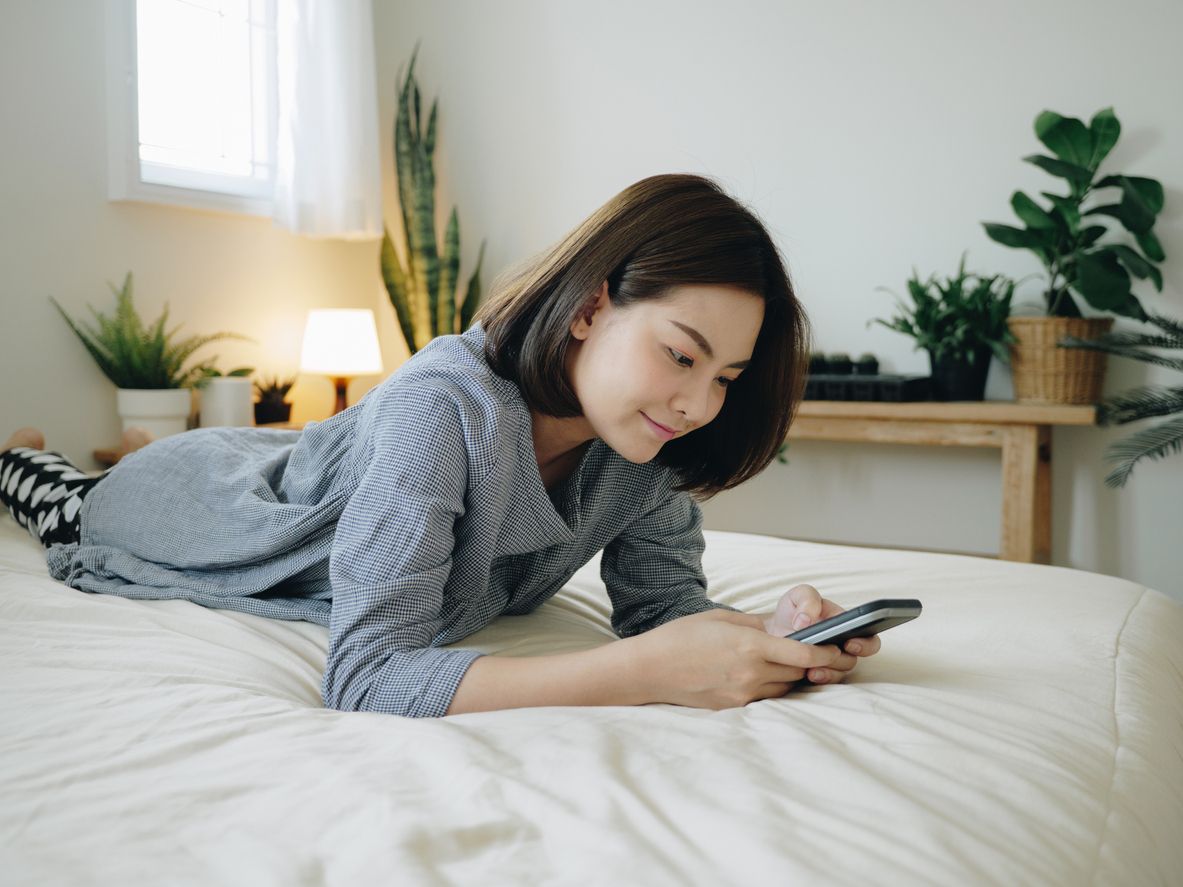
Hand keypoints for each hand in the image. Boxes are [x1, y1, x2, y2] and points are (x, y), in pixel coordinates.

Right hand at [627, 609, 853, 709]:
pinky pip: (764, 698)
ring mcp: (742, 694)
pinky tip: (760, 675)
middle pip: (798, 673)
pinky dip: (770, 687)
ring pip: (784, 688)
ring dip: (790, 677)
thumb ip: (757, 625)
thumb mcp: (721, 619)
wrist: (649, 669)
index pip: (804, 655)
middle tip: (815, 653)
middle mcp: (750, 673)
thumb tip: (784, 628)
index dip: (827, 653)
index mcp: (750, 646)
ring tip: (784, 663)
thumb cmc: (681, 637)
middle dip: (810, 663)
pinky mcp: (732, 708)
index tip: (838, 648)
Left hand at [760, 584, 880, 684]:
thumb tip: (805, 620)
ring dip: (828, 670)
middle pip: (854, 659)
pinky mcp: (817, 674)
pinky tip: (808, 673)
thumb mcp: (799, 595)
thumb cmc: (792, 610)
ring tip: (813, 668)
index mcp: (846, 627)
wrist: (772, 629)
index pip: (869, 639)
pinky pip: (824, 682)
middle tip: (832, 656)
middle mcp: (842, 647)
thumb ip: (807, 599)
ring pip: (839, 673)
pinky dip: (818, 678)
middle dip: (844, 660)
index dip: (865, 644)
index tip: (850, 642)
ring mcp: (829, 662)